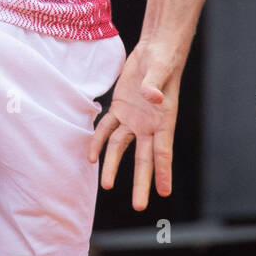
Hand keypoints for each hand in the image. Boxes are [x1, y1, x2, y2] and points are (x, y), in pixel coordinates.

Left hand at [88, 42, 180, 210]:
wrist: (155, 49)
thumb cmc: (163, 60)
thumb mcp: (159, 70)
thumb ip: (155, 85)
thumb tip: (153, 97)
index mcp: (164, 119)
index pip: (163, 151)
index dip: (163, 172)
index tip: (164, 192)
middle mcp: (149, 124)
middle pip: (143, 159)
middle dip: (141, 183)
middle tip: (139, 206)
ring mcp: (134, 119)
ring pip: (121, 148)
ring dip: (113, 165)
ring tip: (105, 185)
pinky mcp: (121, 109)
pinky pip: (107, 129)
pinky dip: (98, 141)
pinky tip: (90, 156)